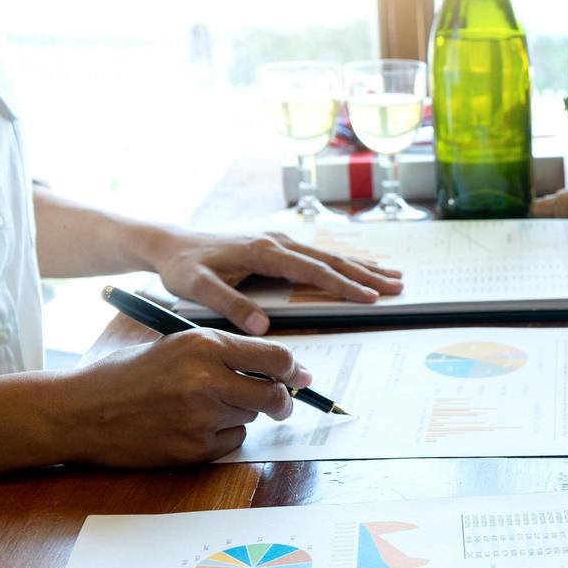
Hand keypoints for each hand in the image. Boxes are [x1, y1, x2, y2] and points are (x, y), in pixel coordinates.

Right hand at [54, 328, 311, 465]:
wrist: (79, 411)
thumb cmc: (126, 374)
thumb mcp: (175, 345)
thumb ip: (226, 351)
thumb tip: (283, 366)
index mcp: (203, 344)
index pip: (275, 356)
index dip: (293, 370)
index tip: (299, 377)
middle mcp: (206, 378)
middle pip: (274, 394)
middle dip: (282, 400)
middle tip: (279, 402)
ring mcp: (201, 416)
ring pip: (252, 416)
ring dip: (241, 414)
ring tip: (202, 407)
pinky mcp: (195, 448)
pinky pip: (232, 441)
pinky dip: (221, 436)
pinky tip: (189, 428)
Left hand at [149, 228, 403, 333]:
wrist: (169, 243)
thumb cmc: (182, 266)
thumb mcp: (197, 288)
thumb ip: (230, 305)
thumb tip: (263, 327)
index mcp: (264, 251)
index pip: (313, 270)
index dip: (344, 285)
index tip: (370, 298)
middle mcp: (277, 241)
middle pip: (331, 260)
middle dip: (367, 274)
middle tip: (397, 286)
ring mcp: (279, 241)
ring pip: (329, 255)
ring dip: (362, 267)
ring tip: (393, 276)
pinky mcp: (278, 245)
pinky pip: (318, 255)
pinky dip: (344, 263)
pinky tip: (360, 267)